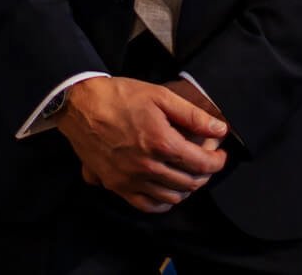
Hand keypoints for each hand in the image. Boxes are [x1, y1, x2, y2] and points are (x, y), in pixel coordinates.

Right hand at [57, 76, 228, 212]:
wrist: (81, 106)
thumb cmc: (120, 97)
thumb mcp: (160, 96)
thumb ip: (193, 115)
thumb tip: (219, 130)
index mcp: (161, 143)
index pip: (201, 163)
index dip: (217, 161)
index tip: (220, 155)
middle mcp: (147, 167)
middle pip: (189, 182)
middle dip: (205, 173)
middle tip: (206, 161)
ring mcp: (130, 179)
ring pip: (171, 197)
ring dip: (186, 188)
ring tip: (189, 174)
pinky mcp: (116, 185)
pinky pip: (146, 205)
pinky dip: (162, 202)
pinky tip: (167, 191)